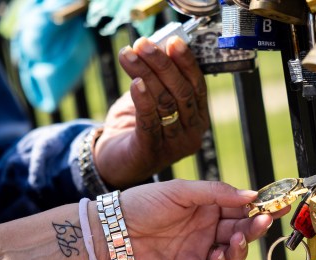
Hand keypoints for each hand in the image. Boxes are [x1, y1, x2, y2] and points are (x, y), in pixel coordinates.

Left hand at [95, 36, 209, 188]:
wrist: (117, 162)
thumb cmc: (136, 125)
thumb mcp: (152, 98)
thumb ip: (159, 78)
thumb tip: (157, 46)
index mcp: (198, 117)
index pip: (197, 85)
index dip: (186, 62)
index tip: (172, 41)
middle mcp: (192, 133)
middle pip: (182, 93)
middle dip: (162, 65)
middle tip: (144, 45)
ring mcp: (174, 146)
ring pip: (165, 104)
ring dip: (145, 75)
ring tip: (128, 55)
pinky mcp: (152, 153)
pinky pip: (149, 122)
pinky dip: (143, 100)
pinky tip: (135, 82)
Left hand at [103, 180, 288, 259]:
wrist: (113, 228)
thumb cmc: (145, 203)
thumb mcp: (183, 191)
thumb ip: (217, 193)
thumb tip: (251, 196)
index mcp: (209, 210)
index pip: (242, 210)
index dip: (260, 209)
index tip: (278, 205)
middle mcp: (208, 232)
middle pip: (241, 233)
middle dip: (255, 228)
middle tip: (264, 221)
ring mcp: (200, 254)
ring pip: (232, 256)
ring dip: (239, 248)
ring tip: (236, 238)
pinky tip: (218, 254)